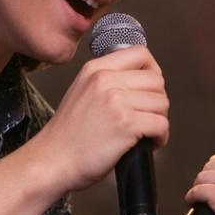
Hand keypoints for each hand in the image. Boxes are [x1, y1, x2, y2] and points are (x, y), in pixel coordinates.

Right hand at [39, 46, 168, 194]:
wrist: (51, 161)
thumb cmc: (67, 136)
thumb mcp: (81, 92)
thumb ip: (106, 82)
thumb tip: (140, 83)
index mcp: (95, 69)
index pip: (140, 53)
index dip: (153, 72)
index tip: (149, 91)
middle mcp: (105, 80)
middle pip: (157, 81)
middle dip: (157, 102)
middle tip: (147, 118)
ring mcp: (116, 101)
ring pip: (162, 103)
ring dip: (159, 120)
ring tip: (147, 133)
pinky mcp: (126, 123)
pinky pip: (162, 124)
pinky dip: (161, 137)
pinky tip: (149, 144)